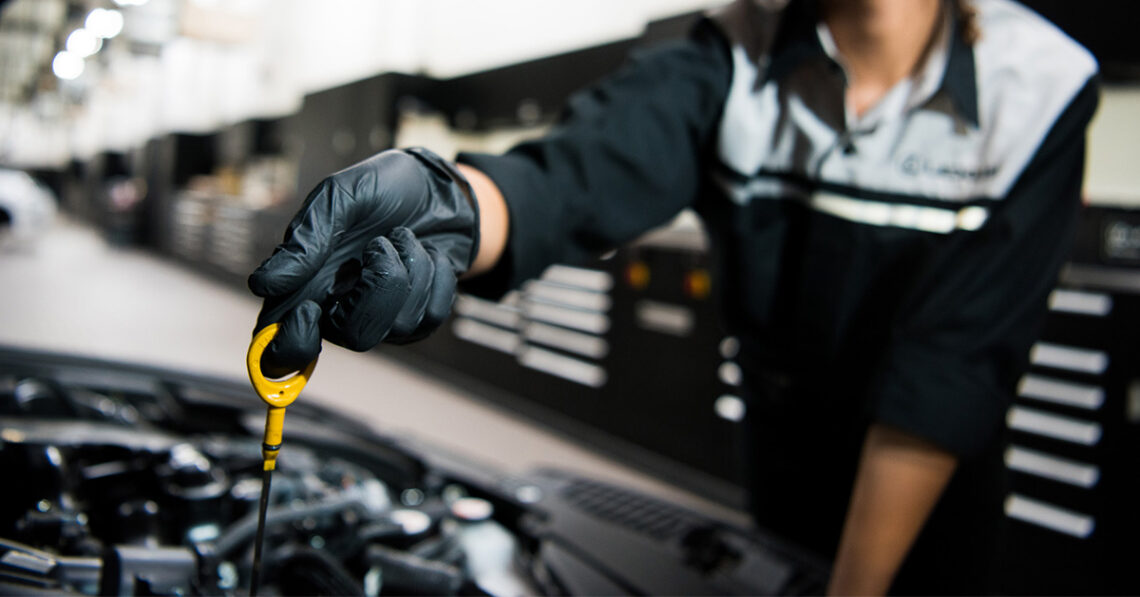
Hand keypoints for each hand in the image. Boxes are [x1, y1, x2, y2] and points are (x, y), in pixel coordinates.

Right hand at [248, 148, 478, 376]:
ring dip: (410, 268)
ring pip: (400, 325)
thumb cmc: (383, 188)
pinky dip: (435, 273)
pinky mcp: (419, 318)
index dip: (292, 346)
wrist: (438, 186)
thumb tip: (263, 285)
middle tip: (378, 245)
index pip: (284, 348)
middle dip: (377, 290)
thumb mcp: (340, 197)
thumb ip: (305, 240)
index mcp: (306, 286)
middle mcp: (341, 309)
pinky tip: (427, 251)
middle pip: (354, 338)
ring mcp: (383, 318)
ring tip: (402, 236)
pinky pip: (432, 314)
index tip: (309, 309)